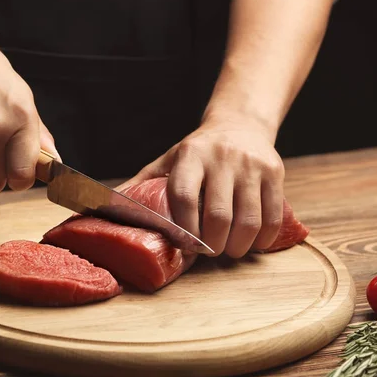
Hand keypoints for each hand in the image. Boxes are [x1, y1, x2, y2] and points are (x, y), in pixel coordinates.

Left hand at [120, 114, 284, 257]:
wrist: (239, 125)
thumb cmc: (196, 153)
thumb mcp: (166, 161)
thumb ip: (140, 184)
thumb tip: (101, 209)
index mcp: (190, 156)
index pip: (184, 196)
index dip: (184, 228)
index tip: (185, 246)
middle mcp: (222, 158)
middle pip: (219, 215)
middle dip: (213, 244)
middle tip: (209, 252)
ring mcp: (252, 165)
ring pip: (249, 220)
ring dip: (238, 246)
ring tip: (230, 250)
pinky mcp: (275, 172)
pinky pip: (273, 216)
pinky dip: (263, 239)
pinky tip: (252, 243)